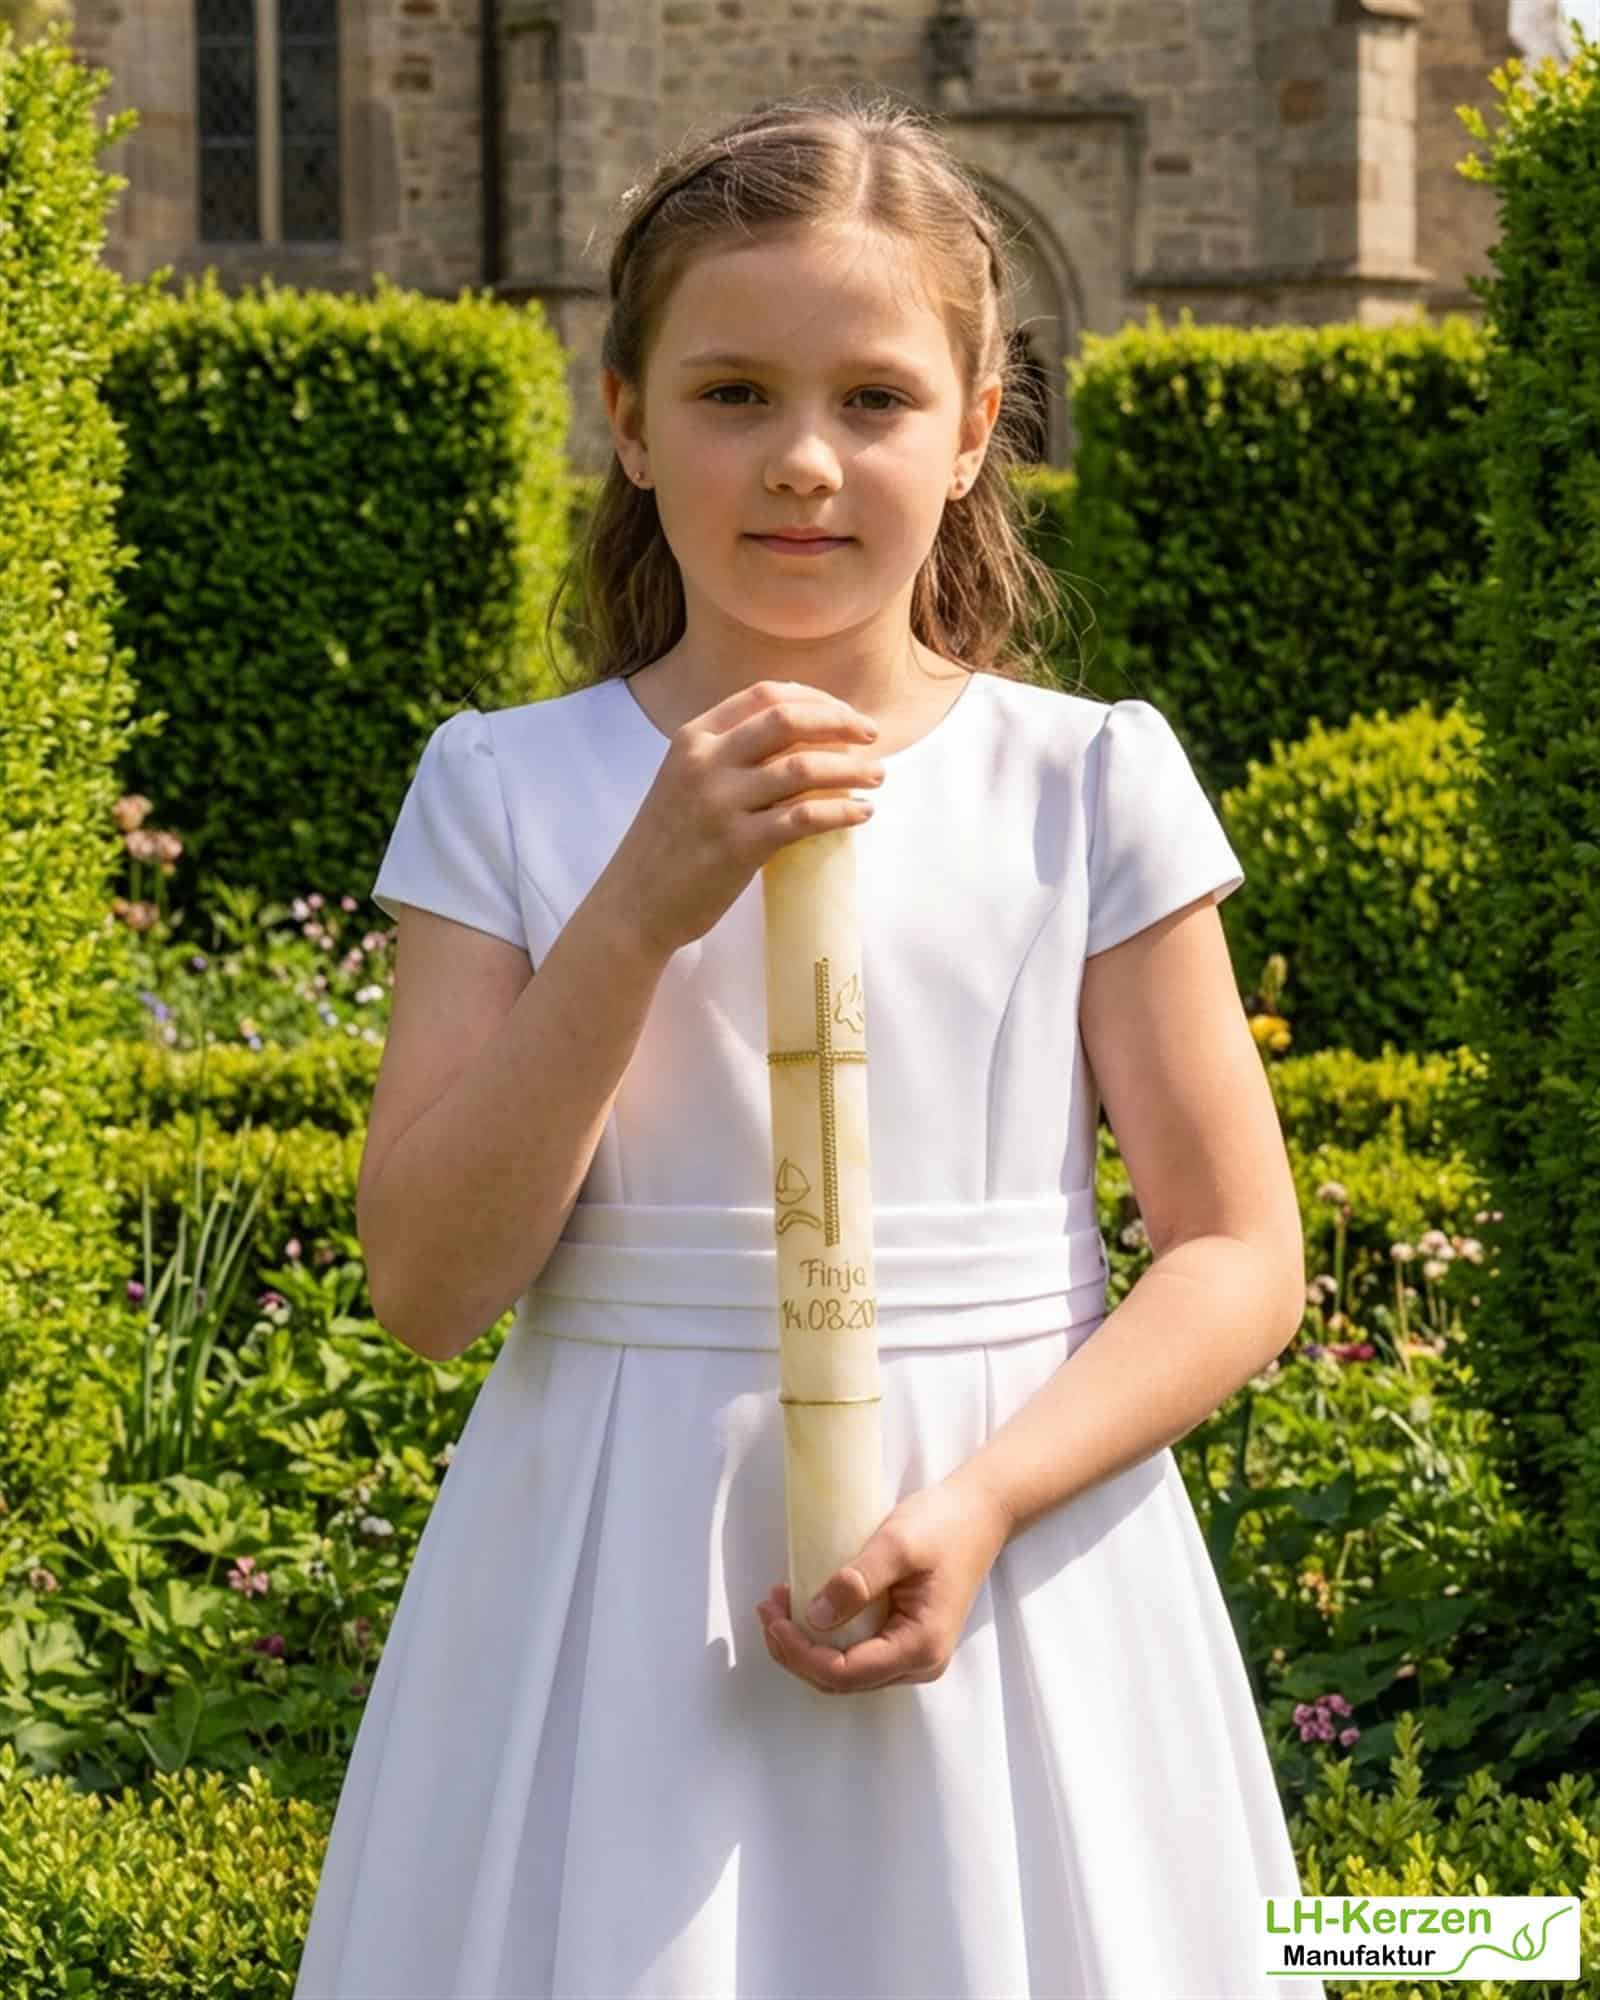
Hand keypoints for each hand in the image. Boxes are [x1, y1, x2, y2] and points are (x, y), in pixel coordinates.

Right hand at [598, 678, 885, 958]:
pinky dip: (842, 812)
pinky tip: (862, 813)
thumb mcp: (686, 779)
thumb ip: (730, 753)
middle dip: (840, 721)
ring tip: (877, 777)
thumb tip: (802, 736)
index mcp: (694, 738)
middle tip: (871, 737)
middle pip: (788, 719)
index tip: (845, 715)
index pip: (765, 695)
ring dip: (852, 769)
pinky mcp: (738, 846)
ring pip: (804, 767)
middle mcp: (705, 762)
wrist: (635, 902)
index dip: (815, 698)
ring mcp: (720, 803)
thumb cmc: (670, 842)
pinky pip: (805, 817)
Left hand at [755, 1475, 1012, 1694]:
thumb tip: (815, 1617)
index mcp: (919, 1646)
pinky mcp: (906, 1639)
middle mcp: (918, 1663)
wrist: (981, 1513)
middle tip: (766, 1610)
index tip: (772, 1616)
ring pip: (846, 1672)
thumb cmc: (943, 1525)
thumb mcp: (896, 1544)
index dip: (800, 1652)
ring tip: (777, 1607)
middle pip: (842, 1680)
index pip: (844, 1672)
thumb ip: (857, 1582)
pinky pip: (857, 1653)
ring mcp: (913, 1655)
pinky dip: (825, 1638)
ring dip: (806, 1646)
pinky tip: (804, 1608)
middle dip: (795, 1652)